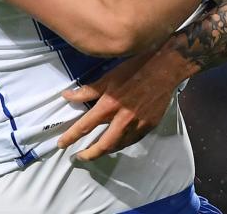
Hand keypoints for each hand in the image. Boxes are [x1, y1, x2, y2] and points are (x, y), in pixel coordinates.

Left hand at [56, 48, 188, 160]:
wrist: (165, 69)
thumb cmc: (133, 69)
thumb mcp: (107, 77)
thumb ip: (87, 91)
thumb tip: (66, 96)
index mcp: (109, 105)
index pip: (85, 126)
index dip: (71, 137)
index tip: (61, 144)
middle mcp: (122, 119)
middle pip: (103, 145)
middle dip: (89, 154)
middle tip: (79, 157)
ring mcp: (138, 124)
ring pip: (119, 145)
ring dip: (105, 151)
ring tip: (95, 152)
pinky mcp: (149, 126)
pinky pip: (132, 140)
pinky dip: (121, 144)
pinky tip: (116, 142)